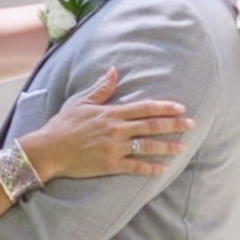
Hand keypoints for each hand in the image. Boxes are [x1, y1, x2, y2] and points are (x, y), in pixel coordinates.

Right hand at [15, 68, 192, 185]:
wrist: (48, 150)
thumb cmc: (63, 125)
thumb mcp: (81, 102)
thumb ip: (102, 88)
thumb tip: (115, 70)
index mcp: (111, 113)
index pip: (144, 108)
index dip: (164, 107)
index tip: (180, 108)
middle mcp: (116, 129)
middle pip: (151, 125)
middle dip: (174, 125)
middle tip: (192, 124)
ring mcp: (114, 148)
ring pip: (147, 146)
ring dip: (167, 146)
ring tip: (183, 147)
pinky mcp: (109, 165)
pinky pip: (135, 167)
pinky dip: (150, 168)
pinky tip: (163, 168)